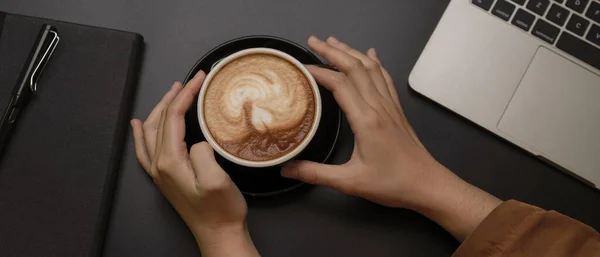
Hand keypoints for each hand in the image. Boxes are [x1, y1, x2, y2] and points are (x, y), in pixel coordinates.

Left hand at [131, 72, 258, 256]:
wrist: (218, 234)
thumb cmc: (221, 210)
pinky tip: (139, 125)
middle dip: (175, 96)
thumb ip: (202, 153)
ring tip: (174, 91)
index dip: (187, 94)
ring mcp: (159, 172)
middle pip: (161, 120)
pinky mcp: (165, 178)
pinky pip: (145, 150)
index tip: (201, 78)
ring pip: (152, 130)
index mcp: (170, 161)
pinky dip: (141, 133)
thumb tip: (196, 141)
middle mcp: (159, 165)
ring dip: (162, 108)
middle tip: (193, 80)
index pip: (173, 117)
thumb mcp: (216, 180)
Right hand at [282, 36, 500, 240]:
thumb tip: (287, 169)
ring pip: (371, 68)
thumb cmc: (391, 183)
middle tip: (312, 41)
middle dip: (333, 51)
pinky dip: (375, 62)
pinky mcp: (397, 109)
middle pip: (355, 68)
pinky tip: (371, 53)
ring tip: (333, 42)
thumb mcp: (350, 181)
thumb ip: (316, 173)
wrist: (427, 184)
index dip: (319, 72)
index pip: (340, 85)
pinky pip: (385, 78)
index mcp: (366, 120)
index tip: (301, 67)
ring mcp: (390, 105)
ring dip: (351, 52)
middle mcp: (379, 106)